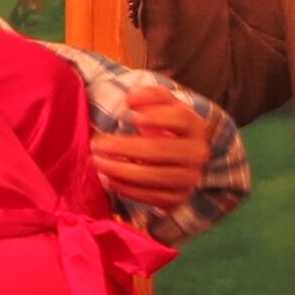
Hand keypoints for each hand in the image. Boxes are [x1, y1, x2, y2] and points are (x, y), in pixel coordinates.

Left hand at [89, 86, 213, 212]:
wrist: (180, 157)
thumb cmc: (166, 126)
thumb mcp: (163, 105)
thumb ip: (150, 95)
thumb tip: (131, 100)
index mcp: (195, 127)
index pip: (180, 119)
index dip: (157, 117)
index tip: (131, 116)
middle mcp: (197, 154)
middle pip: (160, 150)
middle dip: (124, 148)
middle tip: (97, 144)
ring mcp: (189, 179)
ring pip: (153, 176)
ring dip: (120, 170)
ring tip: (98, 161)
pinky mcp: (177, 199)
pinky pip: (150, 197)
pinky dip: (127, 189)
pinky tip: (109, 179)